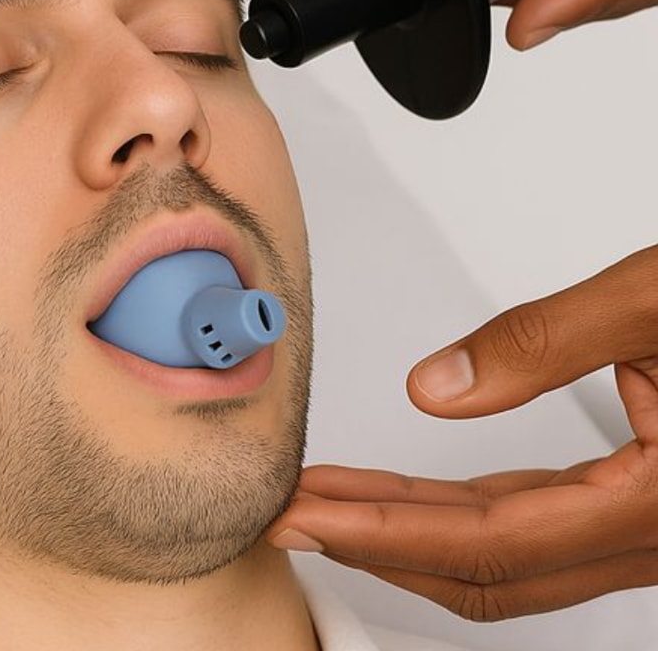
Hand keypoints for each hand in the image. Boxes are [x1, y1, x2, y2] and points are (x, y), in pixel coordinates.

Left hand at [268, 246, 657, 619]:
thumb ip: (544, 341)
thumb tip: (434, 385)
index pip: (488, 540)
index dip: (383, 531)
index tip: (305, 511)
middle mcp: (653, 534)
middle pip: (487, 571)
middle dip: (377, 542)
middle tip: (290, 513)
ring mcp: (646, 529)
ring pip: (508, 559)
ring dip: (410, 533)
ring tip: (330, 498)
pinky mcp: (639, 504)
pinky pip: (533, 528)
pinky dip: (458, 515)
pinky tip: (407, 494)